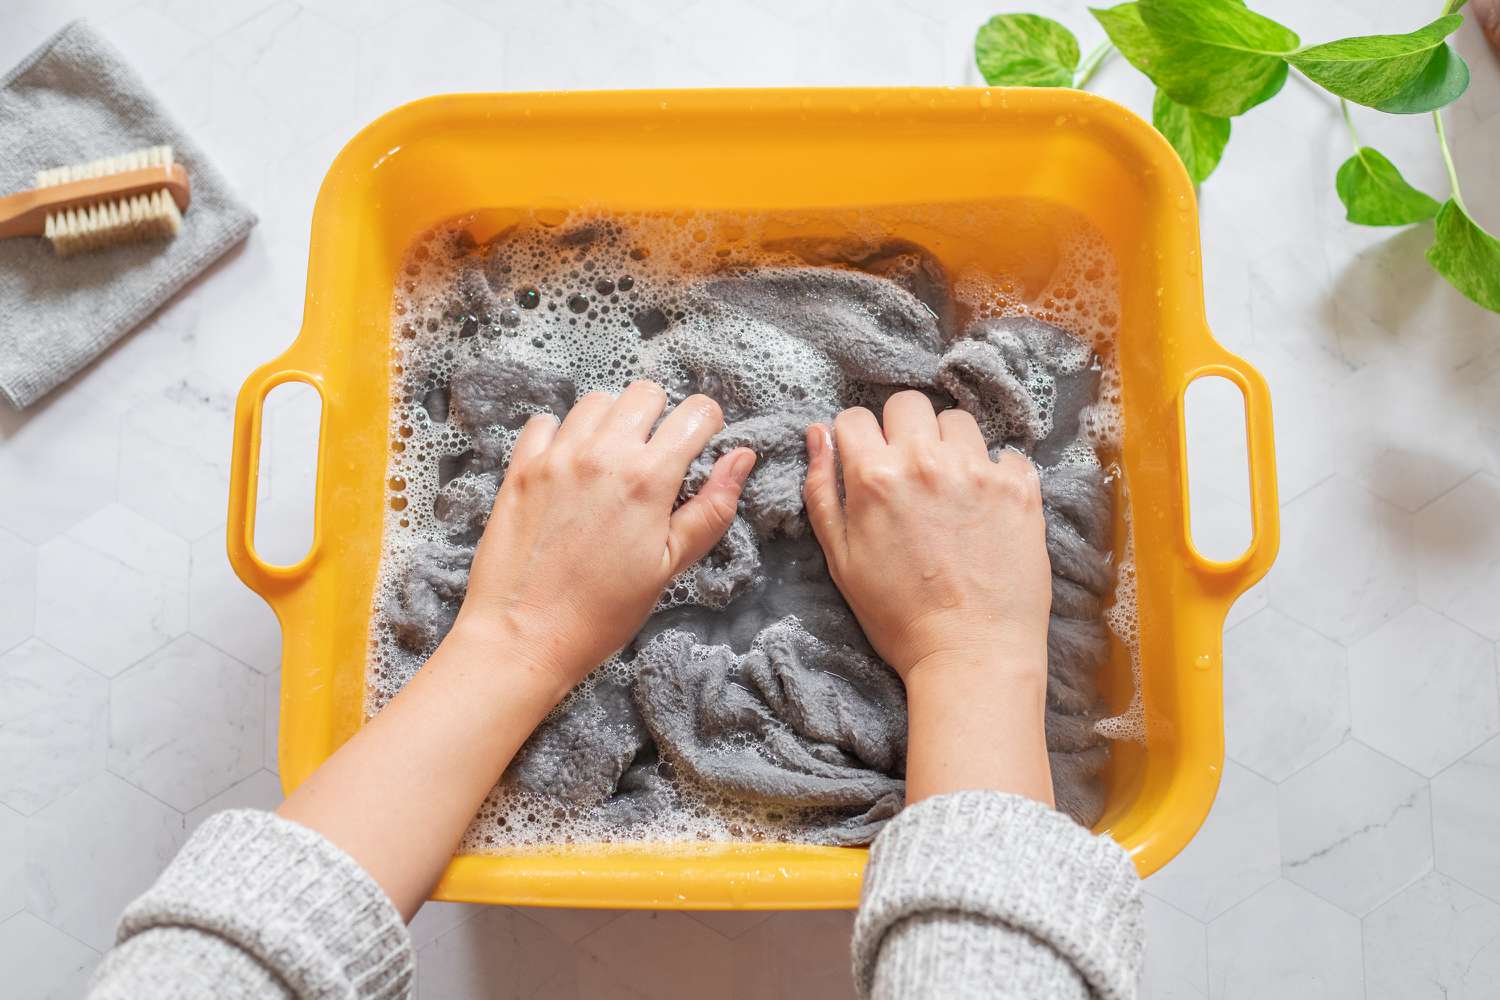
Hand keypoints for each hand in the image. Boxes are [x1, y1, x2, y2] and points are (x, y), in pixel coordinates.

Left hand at [451, 380, 755, 694]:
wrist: (523, 637)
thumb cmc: (603, 612)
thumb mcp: (670, 565)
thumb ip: (711, 507)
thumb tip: (742, 457)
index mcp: (649, 478)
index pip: (694, 412)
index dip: (706, 424)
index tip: (700, 444)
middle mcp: (603, 454)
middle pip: (645, 393)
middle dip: (660, 416)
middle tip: (655, 456)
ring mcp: (557, 456)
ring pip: (597, 401)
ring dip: (612, 422)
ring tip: (611, 462)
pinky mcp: (521, 468)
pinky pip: (547, 422)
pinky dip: (563, 434)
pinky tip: (569, 468)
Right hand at [803, 390, 1051, 683]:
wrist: (970, 654)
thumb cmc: (898, 616)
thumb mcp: (841, 559)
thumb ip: (823, 491)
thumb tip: (818, 434)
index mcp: (875, 478)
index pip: (854, 417)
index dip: (856, 438)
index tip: (867, 461)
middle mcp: (926, 462)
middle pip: (909, 403)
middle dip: (903, 429)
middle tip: (909, 471)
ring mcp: (978, 471)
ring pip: (959, 421)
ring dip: (950, 445)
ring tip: (952, 488)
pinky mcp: (1020, 488)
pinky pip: (1007, 454)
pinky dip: (996, 472)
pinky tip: (987, 507)